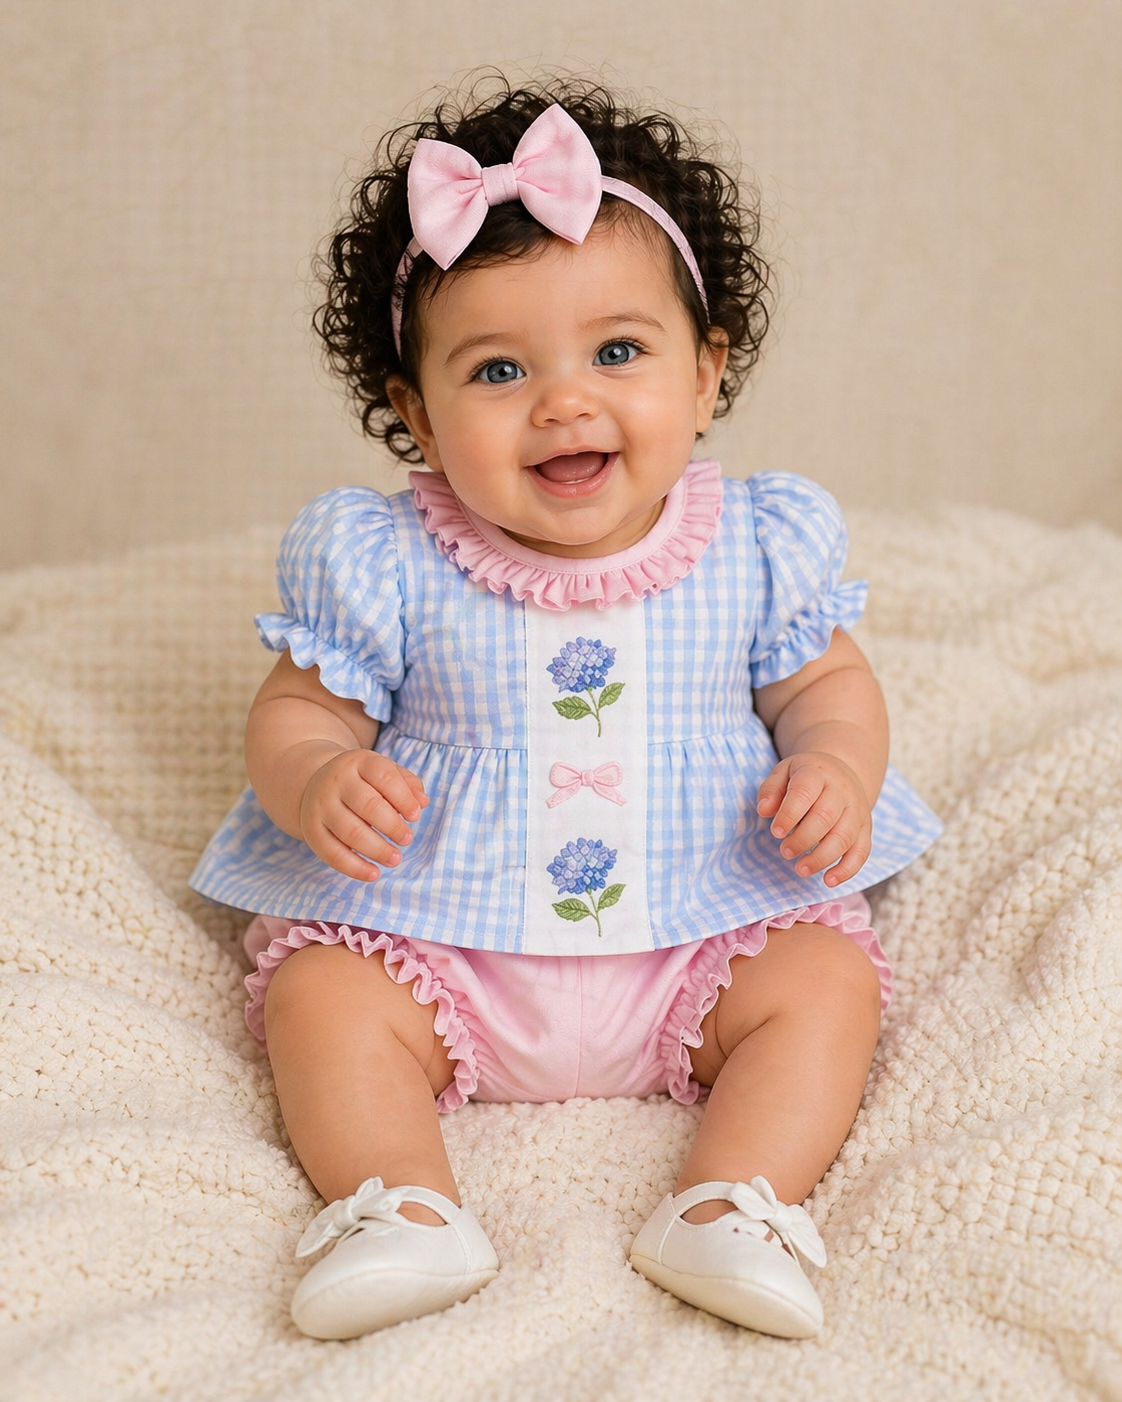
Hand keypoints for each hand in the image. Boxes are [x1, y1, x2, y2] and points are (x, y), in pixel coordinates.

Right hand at [299, 749, 428, 880]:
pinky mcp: (312, 831)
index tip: (415, 816)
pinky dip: (354, 868)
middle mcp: (336, 782)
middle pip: (368, 805)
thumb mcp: (383, 772)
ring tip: (395, 858)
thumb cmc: (362, 781)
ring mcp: (321, 807)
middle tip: (407, 839)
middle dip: (392, 826)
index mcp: (358, 762)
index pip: (384, 776)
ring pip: (350, 832)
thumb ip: (407, 784)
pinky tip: (374, 873)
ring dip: (377, 849)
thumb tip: (422, 802)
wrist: (315, 783)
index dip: (403, 798)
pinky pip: (332, 853)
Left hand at [756, 752, 871, 885]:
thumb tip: (764, 810)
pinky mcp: (865, 829)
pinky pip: (861, 851)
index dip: (789, 814)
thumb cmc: (805, 777)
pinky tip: (828, 881)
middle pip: (825, 817)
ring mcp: (856, 810)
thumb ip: (771, 790)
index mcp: (817, 774)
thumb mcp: (783, 773)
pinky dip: (847, 869)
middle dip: (803, 840)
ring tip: (801, 869)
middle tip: (785, 852)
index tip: (775, 832)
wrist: (841, 771)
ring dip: (822, 858)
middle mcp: (841, 791)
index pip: (804, 793)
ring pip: (844, 837)